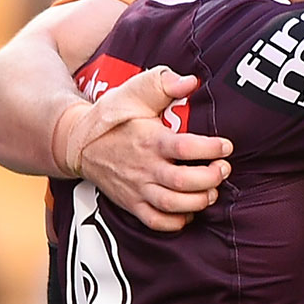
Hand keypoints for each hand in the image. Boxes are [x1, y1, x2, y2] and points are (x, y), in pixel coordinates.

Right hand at [61, 66, 233, 231]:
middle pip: (183, 182)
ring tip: (212, 190)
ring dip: (199, 201)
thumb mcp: (135, 92)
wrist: (78, 144)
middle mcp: (144, 167)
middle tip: (223, 169)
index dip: (211, 148)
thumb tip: (190, 82)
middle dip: (211, 178)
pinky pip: (155, 222)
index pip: (185, 147)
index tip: (226, 146)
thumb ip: (163, 83)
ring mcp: (137, 188)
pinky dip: (176, 222)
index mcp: (149, 140)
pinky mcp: (131, 204)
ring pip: (172, 205)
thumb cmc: (112, 117)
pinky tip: (189, 210)